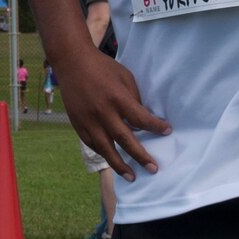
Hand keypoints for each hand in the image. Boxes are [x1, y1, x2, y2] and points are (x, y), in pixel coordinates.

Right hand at [60, 53, 168, 180]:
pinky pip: (92, 144)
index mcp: (117, 98)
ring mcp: (88, 120)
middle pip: (124, 140)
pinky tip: (112, 160)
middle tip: (153, 169)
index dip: (155, 127)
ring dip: (120, 165)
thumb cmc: (102, 67)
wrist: (71, 62)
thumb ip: (133, 98)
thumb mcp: (124, 76)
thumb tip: (141, 118)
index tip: (167, 131)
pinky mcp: (78, 123)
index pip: (140, 118)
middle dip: (140, 156)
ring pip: (106, 149)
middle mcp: (103, 112)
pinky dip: (104, 153)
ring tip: (132, 176)